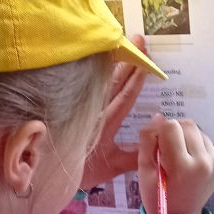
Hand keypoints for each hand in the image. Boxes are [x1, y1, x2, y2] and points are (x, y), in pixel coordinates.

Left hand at [81, 45, 145, 190]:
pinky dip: (96, 71)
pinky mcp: (72, 105)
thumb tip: (158, 137)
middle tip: (138, 40)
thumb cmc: (86, 171)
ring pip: (100, 80)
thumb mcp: (112, 167)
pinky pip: (87, 84)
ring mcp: (83, 108)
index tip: (147, 63)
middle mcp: (94, 112)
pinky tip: (101, 59)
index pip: (124, 98)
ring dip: (113, 61)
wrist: (54, 174)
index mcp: (105, 126)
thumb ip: (134, 156)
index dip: (136, 80)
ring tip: (121, 42)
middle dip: (128, 61)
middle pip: (113, 82)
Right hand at [138, 113, 213, 213]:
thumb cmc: (157, 195)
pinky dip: (195, 144)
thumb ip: (148, 141)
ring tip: (178, 156)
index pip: (171, 127)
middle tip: (167, 150)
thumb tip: (159, 117)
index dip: (160, 132)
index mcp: (182, 166)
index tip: (156, 147)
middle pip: (187, 124)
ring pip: (198, 130)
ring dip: (186, 137)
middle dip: (174, 131)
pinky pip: (206, 140)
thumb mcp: (144, 170)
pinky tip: (188, 159)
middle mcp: (204, 162)